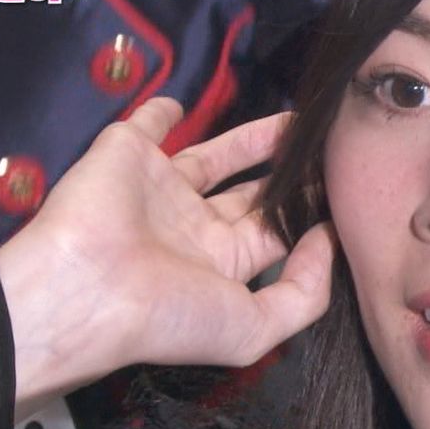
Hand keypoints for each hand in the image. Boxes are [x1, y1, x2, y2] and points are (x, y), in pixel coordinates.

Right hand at [0, 98, 335, 416]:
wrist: (84, 291)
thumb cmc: (169, 315)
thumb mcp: (253, 328)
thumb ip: (303, 293)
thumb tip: (326, 241)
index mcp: (222, 265)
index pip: (277, 234)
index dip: (309, 214)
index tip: (346, 190)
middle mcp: (194, 227)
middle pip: (253, 194)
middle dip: (290, 175)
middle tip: (330, 149)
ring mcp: (160, 190)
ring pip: (216, 156)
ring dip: (254, 139)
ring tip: (297, 121)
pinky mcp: (127, 154)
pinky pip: (148, 126)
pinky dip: (162, 113)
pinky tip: (184, 101)